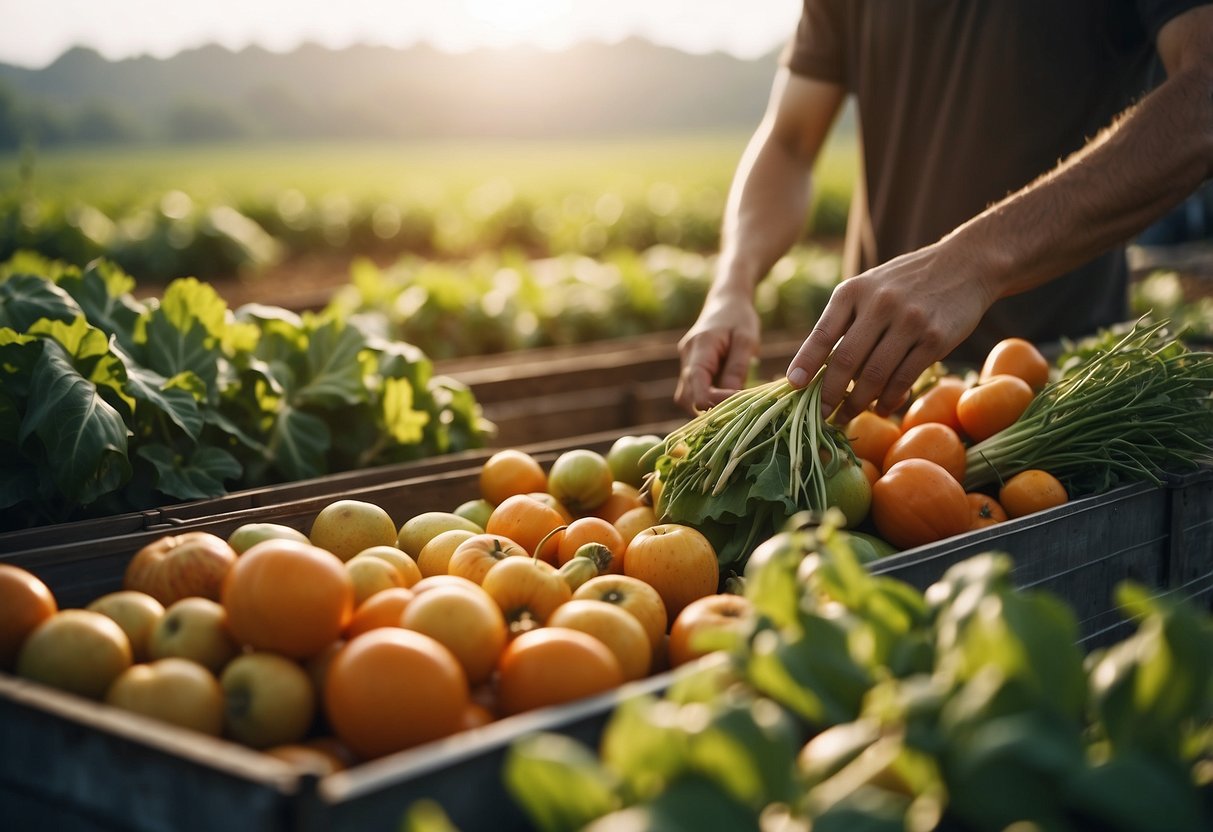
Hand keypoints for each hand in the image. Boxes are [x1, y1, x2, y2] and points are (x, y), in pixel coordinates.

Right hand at [675, 294, 760, 413]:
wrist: (726, 301)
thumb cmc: (740, 318)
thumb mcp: (746, 340)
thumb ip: (737, 368)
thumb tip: (732, 398)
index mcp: (700, 347)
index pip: (696, 386)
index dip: (714, 402)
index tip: (739, 404)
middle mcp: (687, 357)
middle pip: (686, 397)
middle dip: (707, 409)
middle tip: (735, 413)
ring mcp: (685, 362)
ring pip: (685, 397)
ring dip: (704, 407)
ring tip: (730, 409)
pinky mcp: (689, 367)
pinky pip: (692, 390)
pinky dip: (705, 399)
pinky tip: (723, 400)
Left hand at [785, 244, 994, 422]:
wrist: (964, 265)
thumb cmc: (905, 284)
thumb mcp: (868, 288)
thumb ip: (844, 321)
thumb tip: (816, 371)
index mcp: (853, 292)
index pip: (822, 333)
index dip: (805, 363)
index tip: (794, 386)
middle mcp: (879, 304)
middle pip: (846, 360)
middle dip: (830, 394)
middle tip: (820, 416)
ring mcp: (909, 321)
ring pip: (874, 375)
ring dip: (858, 403)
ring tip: (847, 416)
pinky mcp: (935, 338)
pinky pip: (904, 378)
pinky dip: (889, 399)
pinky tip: (881, 408)